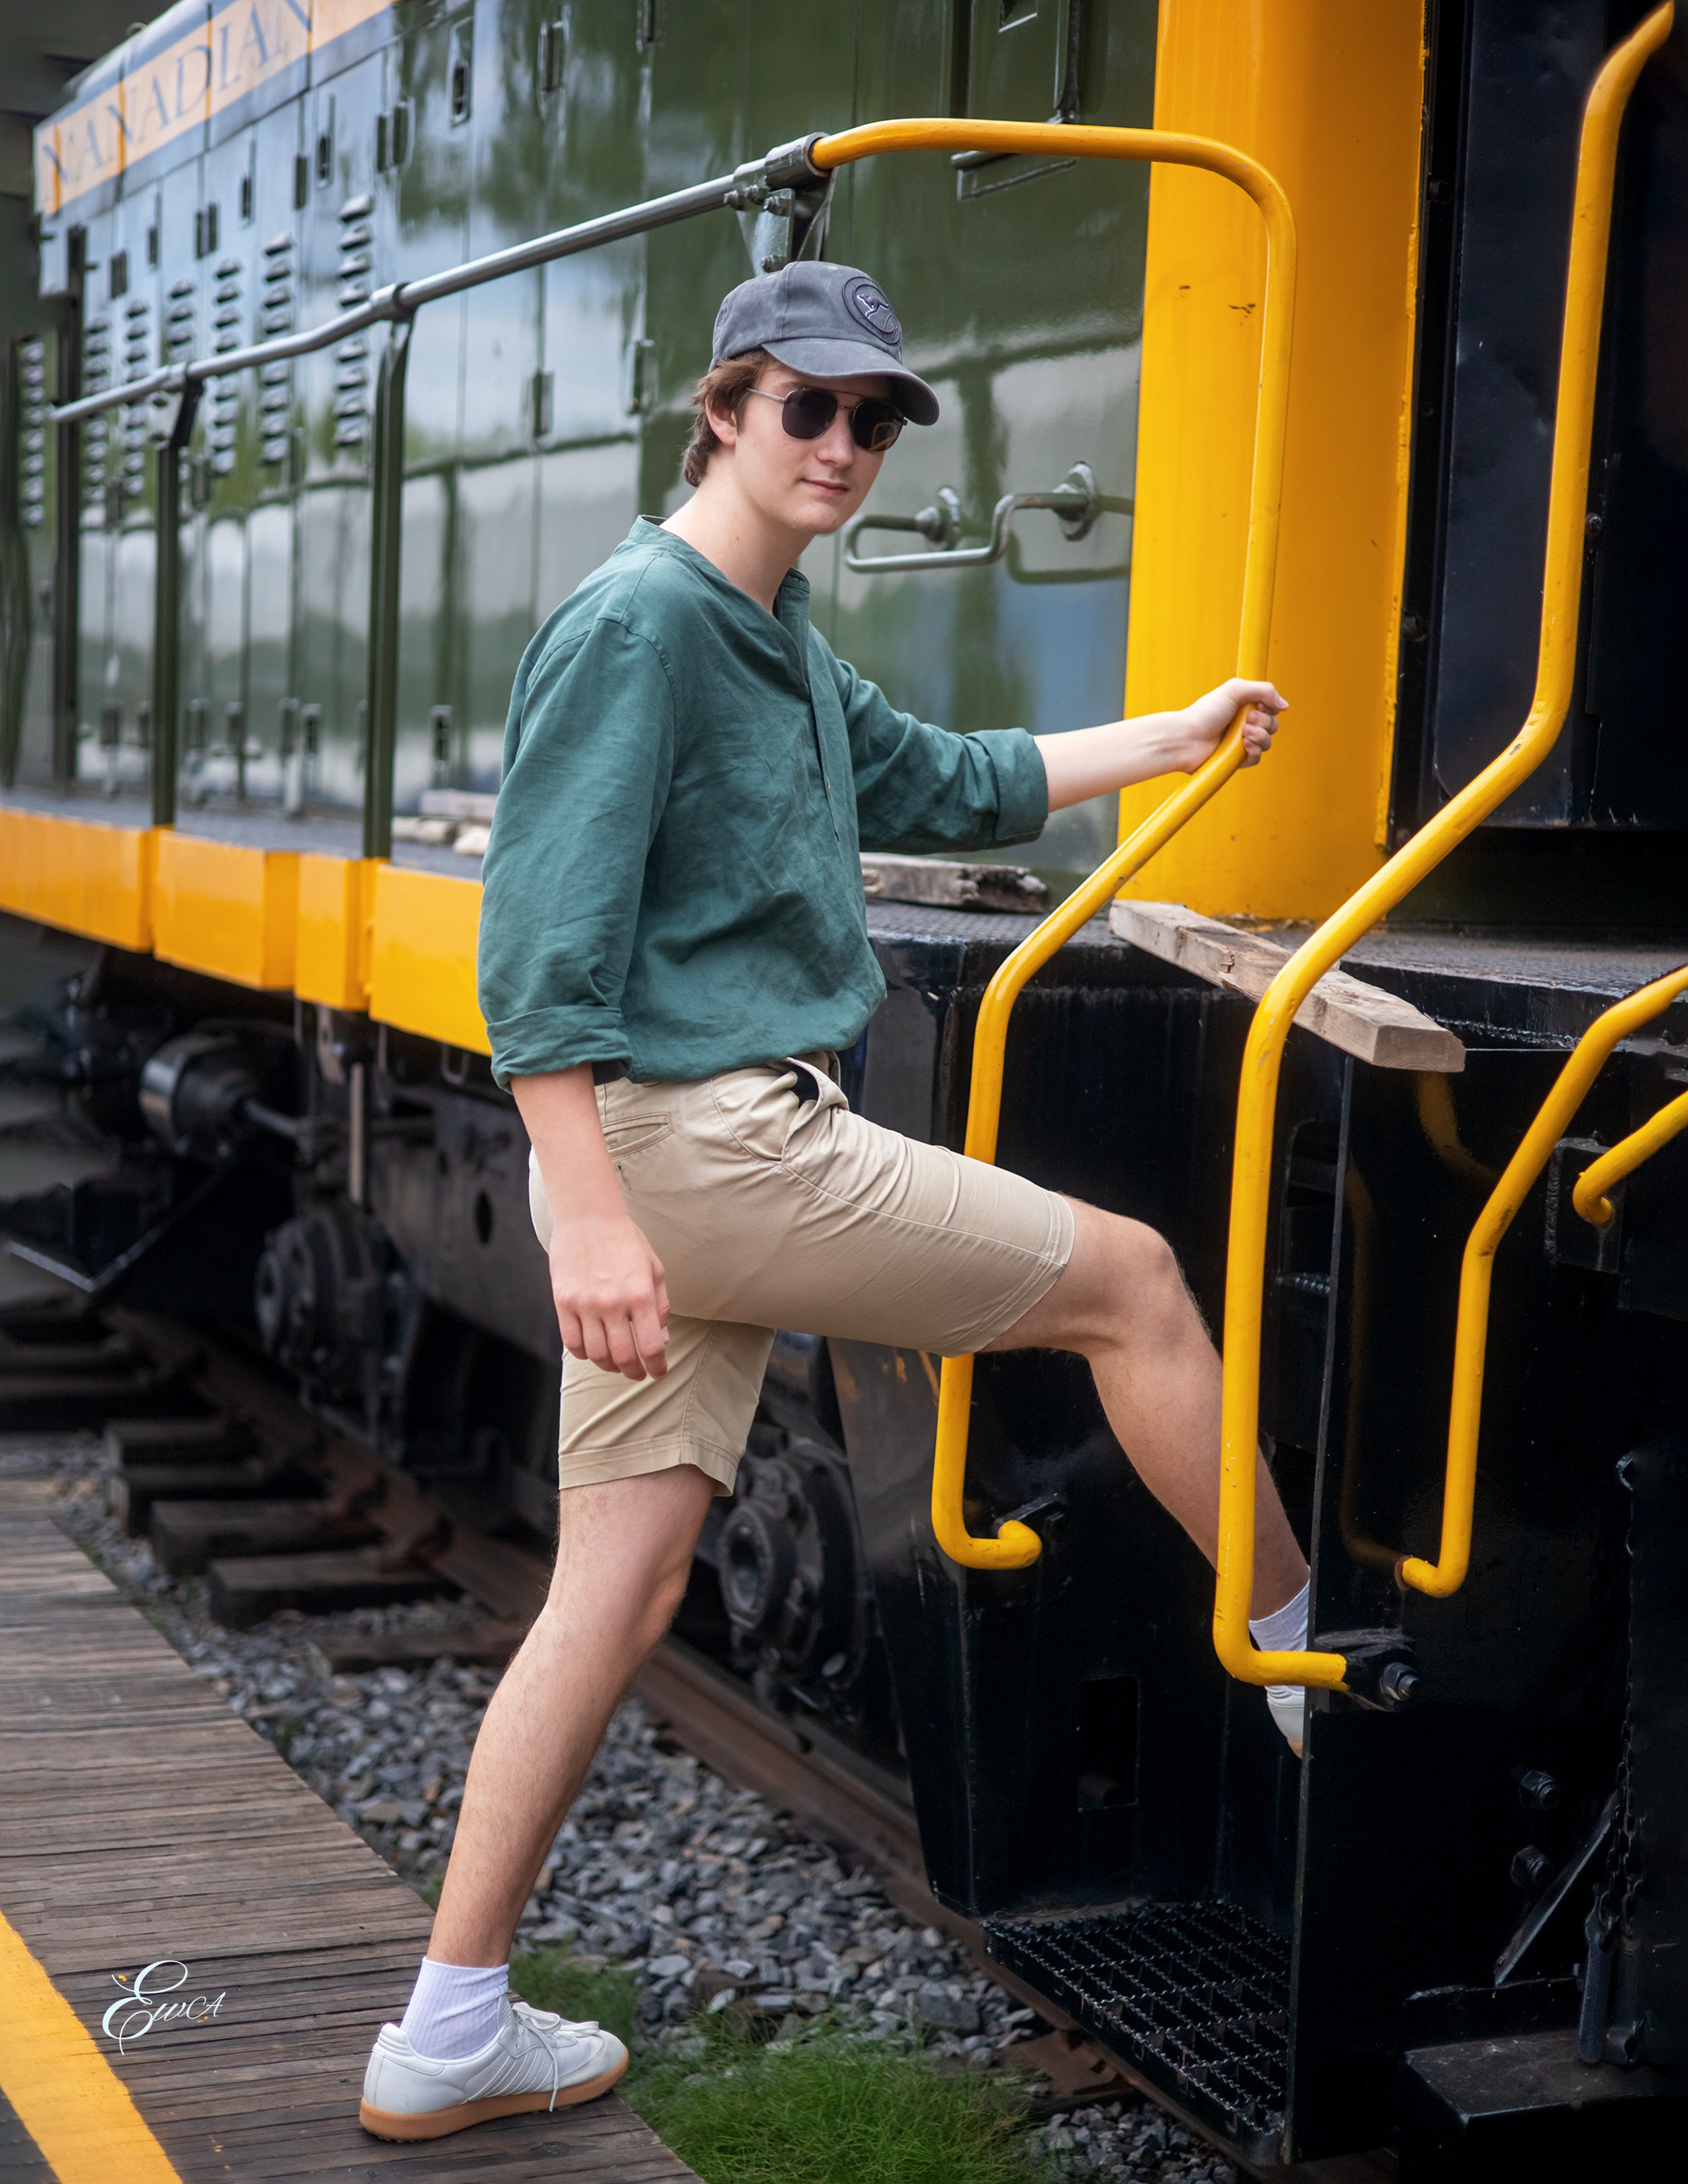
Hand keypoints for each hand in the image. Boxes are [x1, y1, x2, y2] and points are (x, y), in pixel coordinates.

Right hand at [548, 1212, 669, 1380]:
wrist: (588, 1217)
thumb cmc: (625, 1241)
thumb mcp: (654, 1268)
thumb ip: (660, 1305)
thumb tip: (662, 1338)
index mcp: (640, 1294)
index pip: (651, 1346)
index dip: (656, 1366)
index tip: (658, 1372)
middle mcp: (613, 1303)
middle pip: (623, 1356)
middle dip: (634, 1371)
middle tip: (638, 1373)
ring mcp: (585, 1304)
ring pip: (596, 1354)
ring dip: (609, 1365)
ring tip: (616, 1363)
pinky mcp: (563, 1302)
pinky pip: (572, 1342)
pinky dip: (585, 1353)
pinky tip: (594, 1350)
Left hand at [1174, 677, 1285, 771]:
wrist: (1186, 738)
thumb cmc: (1204, 713)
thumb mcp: (1234, 690)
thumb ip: (1263, 690)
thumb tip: (1285, 704)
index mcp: (1244, 706)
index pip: (1271, 707)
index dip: (1270, 707)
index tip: (1259, 706)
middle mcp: (1244, 723)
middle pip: (1273, 724)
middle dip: (1264, 722)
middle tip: (1247, 720)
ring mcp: (1241, 742)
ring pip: (1267, 742)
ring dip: (1260, 736)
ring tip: (1243, 733)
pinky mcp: (1237, 759)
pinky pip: (1257, 757)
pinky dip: (1254, 751)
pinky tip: (1243, 746)